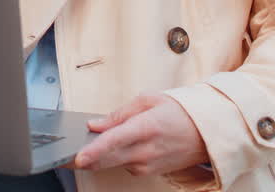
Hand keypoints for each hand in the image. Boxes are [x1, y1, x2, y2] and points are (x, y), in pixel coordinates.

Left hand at [71, 93, 208, 175]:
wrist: (206, 133)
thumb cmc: (179, 112)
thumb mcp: (149, 100)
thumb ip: (119, 113)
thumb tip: (95, 124)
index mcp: (146, 127)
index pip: (114, 141)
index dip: (94, 150)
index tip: (79, 157)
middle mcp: (146, 150)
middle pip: (108, 159)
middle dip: (86, 159)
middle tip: (69, 156)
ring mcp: (148, 164)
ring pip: (114, 163)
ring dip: (103, 155)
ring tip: (109, 139)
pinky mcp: (149, 172)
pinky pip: (126, 166)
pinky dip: (119, 157)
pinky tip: (128, 146)